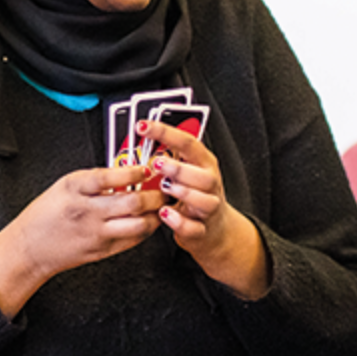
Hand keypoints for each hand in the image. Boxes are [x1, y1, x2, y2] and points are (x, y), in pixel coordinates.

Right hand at [0, 164, 163, 317]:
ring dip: (156, 213)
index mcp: (75, 190)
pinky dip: (146, 228)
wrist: (29, 248)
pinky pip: (134, 239)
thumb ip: (95, 179)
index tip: (145, 169)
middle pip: (133, 202)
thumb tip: (126, 170)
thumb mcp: (64, 186)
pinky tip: (148, 220)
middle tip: (162, 187)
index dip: (133, 172)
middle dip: (155, 194)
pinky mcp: (103, 251)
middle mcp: (88, 212)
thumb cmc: (45, 215)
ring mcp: (97, 234)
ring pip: (139, 224)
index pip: (110, 177)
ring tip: (159, 205)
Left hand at [138, 119, 268, 298]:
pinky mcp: (202, 229)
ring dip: (183, 192)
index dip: (165, 132)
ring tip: (164, 188)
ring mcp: (209, 207)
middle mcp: (210, 184)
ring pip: (203, 200)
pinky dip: (178, 221)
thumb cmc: (194, 195)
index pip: (188, 143)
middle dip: (179, 168)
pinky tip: (165, 213)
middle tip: (157, 163)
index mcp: (203, 164)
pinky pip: (193, 227)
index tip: (143, 126)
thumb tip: (141, 141)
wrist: (215, 229)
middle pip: (203, 175)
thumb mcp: (185, 172)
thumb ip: (169, 157)